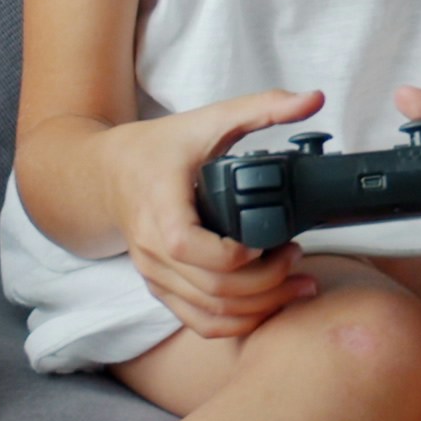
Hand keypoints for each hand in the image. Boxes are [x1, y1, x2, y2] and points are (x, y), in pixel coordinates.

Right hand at [116, 87, 325, 340]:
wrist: (108, 174)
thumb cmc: (157, 149)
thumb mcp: (207, 120)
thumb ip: (261, 107)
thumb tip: (313, 98)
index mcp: (160, 211)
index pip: (194, 249)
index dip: (239, 255)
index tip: (276, 239)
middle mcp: (153, 251)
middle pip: (213, 290)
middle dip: (268, 283)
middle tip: (299, 258)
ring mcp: (156, 275)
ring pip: (210, 314)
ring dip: (261, 308)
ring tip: (298, 285)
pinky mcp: (162, 289)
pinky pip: (200, 322)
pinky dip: (238, 322)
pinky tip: (269, 306)